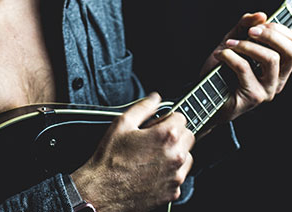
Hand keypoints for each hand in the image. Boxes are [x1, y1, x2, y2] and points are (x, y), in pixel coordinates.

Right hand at [71, 93, 194, 211]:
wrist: (103, 191)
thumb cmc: (110, 158)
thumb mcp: (122, 123)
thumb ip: (143, 107)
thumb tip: (155, 98)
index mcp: (165, 136)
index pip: (181, 118)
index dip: (167, 117)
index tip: (157, 123)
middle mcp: (175, 156)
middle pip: (188, 136)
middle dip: (175, 134)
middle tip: (156, 138)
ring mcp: (175, 176)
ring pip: (187, 156)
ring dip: (176, 152)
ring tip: (154, 154)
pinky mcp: (172, 192)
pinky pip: (179, 176)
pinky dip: (171, 171)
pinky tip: (152, 170)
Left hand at [201, 12, 291, 122]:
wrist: (203, 94)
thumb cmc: (220, 70)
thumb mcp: (232, 42)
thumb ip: (244, 26)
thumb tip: (261, 15)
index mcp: (278, 67)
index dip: (278, 30)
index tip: (258, 25)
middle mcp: (278, 79)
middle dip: (270, 35)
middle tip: (249, 32)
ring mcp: (267, 89)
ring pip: (271, 58)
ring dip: (247, 45)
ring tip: (229, 44)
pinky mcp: (253, 96)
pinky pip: (245, 68)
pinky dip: (229, 55)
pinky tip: (220, 55)